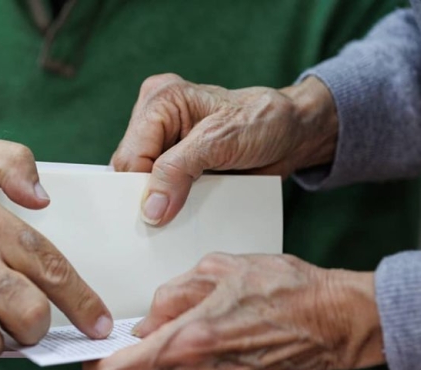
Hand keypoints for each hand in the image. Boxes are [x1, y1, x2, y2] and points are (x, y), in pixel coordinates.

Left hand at [83, 253, 382, 369]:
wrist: (332, 321)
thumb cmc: (280, 287)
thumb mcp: (216, 268)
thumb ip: (169, 296)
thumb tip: (144, 322)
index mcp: (189, 341)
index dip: (94, 366)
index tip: (92, 352)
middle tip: (116, 351)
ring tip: (146, 354)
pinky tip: (177, 362)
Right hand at [112, 74, 337, 225]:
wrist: (291, 135)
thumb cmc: (263, 122)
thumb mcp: (221, 141)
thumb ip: (178, 170)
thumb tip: (150, 209)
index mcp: (160, 101)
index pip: (129, 157)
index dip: (140, 190)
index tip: (157, 217)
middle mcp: (155, 118)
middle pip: (130, 173)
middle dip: (148, 198)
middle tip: (170, 217)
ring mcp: (163, 143)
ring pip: (141, 186)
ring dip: (160, 205)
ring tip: (183, 210)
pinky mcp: (173, 164)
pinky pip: (158, 192)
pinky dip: (170, 206)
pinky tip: (185, 209)